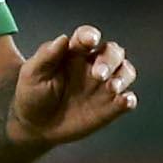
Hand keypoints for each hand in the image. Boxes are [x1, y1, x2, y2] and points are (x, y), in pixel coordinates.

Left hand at [9, 26, 137, 150]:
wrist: (34, 126)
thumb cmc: (32, 94)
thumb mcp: (32, 74)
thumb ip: (46, 56)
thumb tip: (62, 39)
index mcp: (74, 53)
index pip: (88, 37)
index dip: (91, 35)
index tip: (90, 40)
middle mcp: (93, 65)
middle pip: (113, 51)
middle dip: (110, 59)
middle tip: (98, 74)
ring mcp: (103, 86)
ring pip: (125, 72)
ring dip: (123, 77)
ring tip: (112, 87)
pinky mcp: (110, 107)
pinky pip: (127, 100)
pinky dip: (129, 100)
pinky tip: (125, 101)